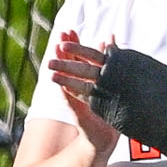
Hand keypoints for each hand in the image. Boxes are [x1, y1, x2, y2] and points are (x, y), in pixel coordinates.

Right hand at [47, 31, 119, 154]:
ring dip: (61, 69)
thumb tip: (108, 38)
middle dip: (64, 51)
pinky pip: (72, 101)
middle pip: (70, 65)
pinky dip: (67, 93)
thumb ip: (107, 60)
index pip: (79, 57)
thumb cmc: (111, 107)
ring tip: (54, 56)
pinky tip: (61, 84)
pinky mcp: (80, 114)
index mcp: (88, 78)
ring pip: (67, 80)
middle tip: (59, 36)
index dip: (74, 44)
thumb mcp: (111, 81)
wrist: (105, 136)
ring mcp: (78, 100)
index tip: (70, 30)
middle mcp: (80, 87)